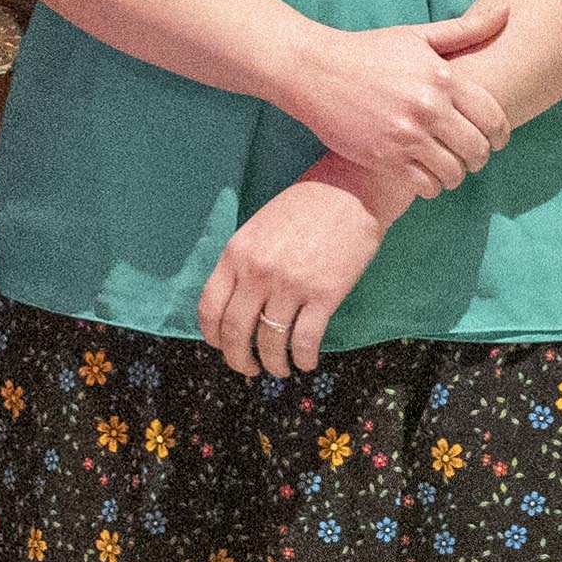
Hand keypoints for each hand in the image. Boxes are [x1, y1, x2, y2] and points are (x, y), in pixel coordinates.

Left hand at [194, 174, 385, 380]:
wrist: (351, 191)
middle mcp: (258, 273)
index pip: (210, 307)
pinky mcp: (323, 295)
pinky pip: (305, 340)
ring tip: (280, 369)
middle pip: (235, 332)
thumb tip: (237, 302)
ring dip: (273, 364)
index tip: (222, 346)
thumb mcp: (259, 228)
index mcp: (236, 254)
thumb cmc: (305, 207)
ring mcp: (290, 285)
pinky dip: (304, 359)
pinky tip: (307, 362)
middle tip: (248, 369)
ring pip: (270, 342)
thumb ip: (244, 262)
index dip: (213, 336)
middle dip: (238, 360)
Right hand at [285, 8, 517, 209]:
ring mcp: (406, 135)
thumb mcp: (417, 36)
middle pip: (477, 149)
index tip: (495, 141)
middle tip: (471, 157)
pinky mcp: (384, 158)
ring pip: (454, 172)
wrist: (315, 70)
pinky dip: (432, 187)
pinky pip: (425, 186)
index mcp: (443, 77)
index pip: (493, 118)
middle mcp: (429, 108)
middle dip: (479, 157)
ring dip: (456, 175)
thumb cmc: (369, 51)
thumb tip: (509, 12)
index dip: (501, 135)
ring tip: (449, 169)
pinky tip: (426, 178)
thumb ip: (466, 30)